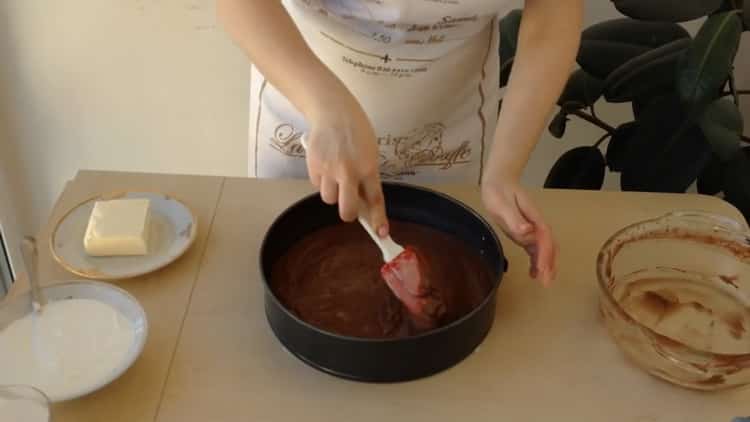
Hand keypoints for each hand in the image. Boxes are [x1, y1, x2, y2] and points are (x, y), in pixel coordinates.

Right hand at [304, 104, 388, 236]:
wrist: (333, 111)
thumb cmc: (356, 131)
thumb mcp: (370, 153)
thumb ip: (367, 176)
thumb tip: (365, 202)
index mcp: (368, 167)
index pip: (375, 200)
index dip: (378, 219)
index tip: (381, 233)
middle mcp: (348, 171)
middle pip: (346, 210)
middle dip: (348, 213)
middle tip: (350, 206)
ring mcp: (328, 169)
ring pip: (328, 198)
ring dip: (333, 192)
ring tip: (336, 174)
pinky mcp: (313, 165)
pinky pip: (316, 184)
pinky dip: (321, 179)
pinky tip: (326, 164)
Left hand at [481, 180, 557, 285]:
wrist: (500, 181)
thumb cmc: (499, 191)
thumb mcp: (502, 204)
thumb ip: (514, 219)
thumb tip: (527, 231)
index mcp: (533, 218)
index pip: (543, 240)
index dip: (544, 256)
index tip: (542, 271)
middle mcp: (535, 224)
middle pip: (549, 246)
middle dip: (549, 264)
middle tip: (546, 283)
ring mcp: (531, 228)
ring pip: (545, 249)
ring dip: (546, 265)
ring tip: (543, 282)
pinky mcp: (525, 231)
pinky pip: (536, 249)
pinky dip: (537, 261)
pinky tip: (533, 273)